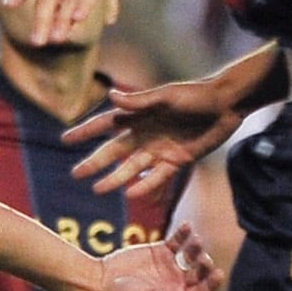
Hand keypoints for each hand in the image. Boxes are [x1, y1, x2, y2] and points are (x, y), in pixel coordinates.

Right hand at [69, 76, 247, 196]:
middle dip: (95, 162)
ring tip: (98, 190)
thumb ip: (138, 102)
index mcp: (139, 115)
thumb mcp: (166, 96)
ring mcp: (160, 149)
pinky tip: (131, 196)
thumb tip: (110, 96)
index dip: (86, 131)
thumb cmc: (195, 94)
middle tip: (76, 174)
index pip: (106, 124)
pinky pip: (157, 177)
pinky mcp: (177, 161)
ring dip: (116, 179)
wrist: (226, 104)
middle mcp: (145, 133)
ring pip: (132, 168)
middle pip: (115, 151)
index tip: (65, 140)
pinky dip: (144, 187)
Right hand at [85, 238, 211, 290]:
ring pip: (190, 255)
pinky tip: (187, 225)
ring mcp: (170, 266)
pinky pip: (176, 241)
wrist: (100, 280)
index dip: (210, 284)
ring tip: (195, 239)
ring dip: (195, 248)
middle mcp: (177, 282)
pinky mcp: (160, 250)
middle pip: (198, 272)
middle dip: (203, 265)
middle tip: (204, 258)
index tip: (219, 274)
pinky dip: (182, 233)